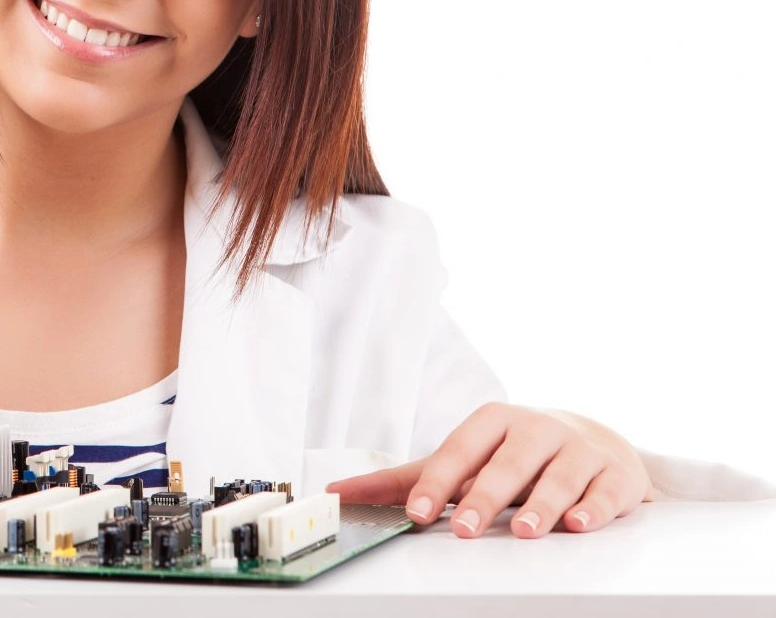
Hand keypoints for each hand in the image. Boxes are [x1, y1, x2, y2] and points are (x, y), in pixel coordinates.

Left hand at [324, 402, 656, 537]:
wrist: (594, 439)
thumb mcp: (465, 459)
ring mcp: (579, 450)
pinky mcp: (616, 474)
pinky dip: (595, 508)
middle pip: (507, 464)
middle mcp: (536, 429)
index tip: (416, 513)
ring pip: (559, 477)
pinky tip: (580, 525)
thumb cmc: (514, 453)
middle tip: (464, 528)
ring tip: (523, 532)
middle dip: (485, 497)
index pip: (458, 451)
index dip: (436, 482)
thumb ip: (406, 478)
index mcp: (493, 421)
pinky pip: (606, 491)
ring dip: (542, 505)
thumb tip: (337, 490)